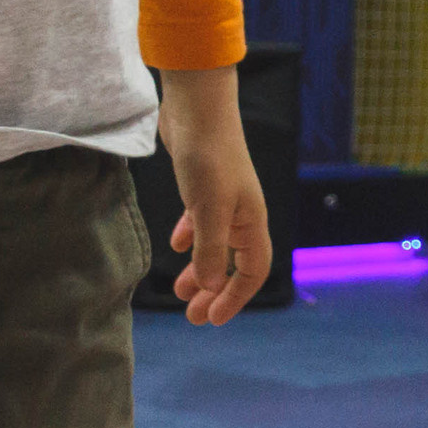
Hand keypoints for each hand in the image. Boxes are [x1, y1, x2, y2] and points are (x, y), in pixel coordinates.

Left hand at [159, 68, 270, 324]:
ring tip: (178, 290)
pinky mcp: (202, 187)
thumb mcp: (208, 209)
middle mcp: (241, 216)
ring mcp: (223, 202)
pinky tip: (175, 245)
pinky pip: (201, 224)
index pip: (251, 272)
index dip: (234, 298)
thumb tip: (207, 287)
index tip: (211, 318)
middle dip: (214, 292)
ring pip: (215, 247)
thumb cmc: (208, 158)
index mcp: (250, 223)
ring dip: (199, 270)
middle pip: (233, 264)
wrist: (198, 109)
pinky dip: (190, 239)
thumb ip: (209, 250)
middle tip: (192, 315)